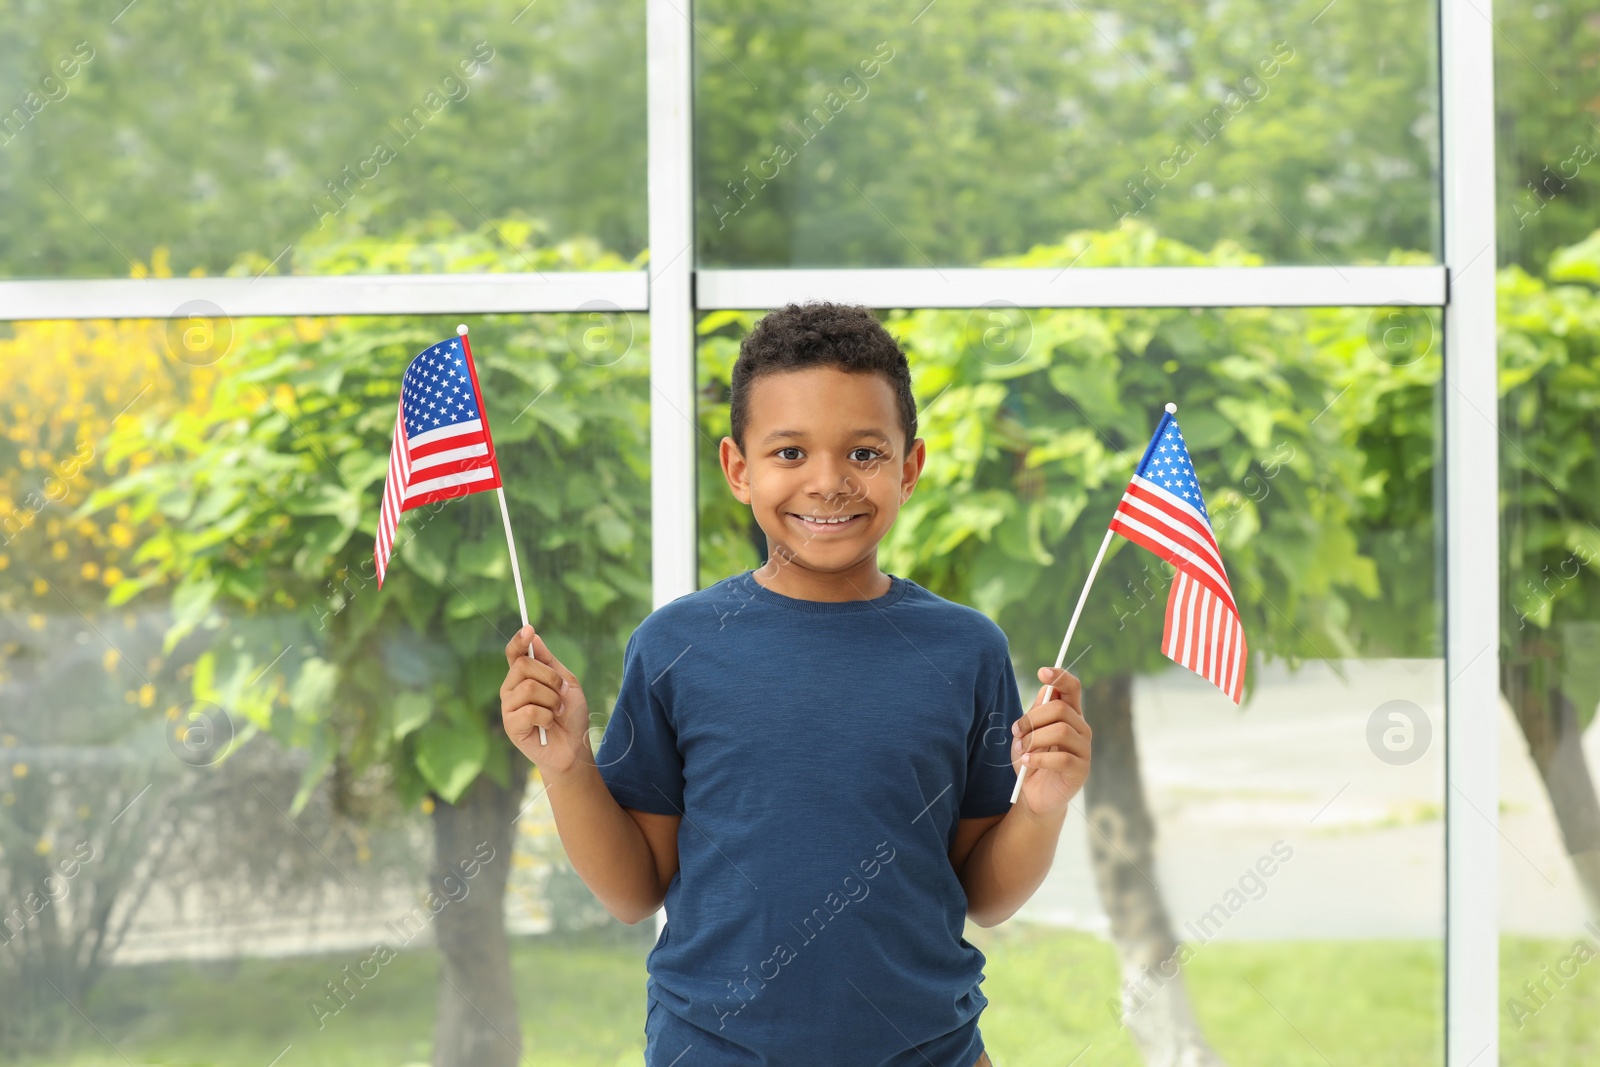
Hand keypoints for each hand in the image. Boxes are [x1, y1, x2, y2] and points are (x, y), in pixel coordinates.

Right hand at [500, 625, 592, 782]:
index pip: (515, 653)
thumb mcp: (567, 683)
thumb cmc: (571, 716)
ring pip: (529, 687)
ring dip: (552, 700)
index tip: (528, 629)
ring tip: (556, 712)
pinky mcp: (510, 726)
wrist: (574, 748)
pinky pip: (530, 710)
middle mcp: (511, 689)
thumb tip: (533, 635)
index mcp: (524, 677)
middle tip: (560, 695)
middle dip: (551, 678)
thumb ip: (550, 662)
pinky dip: (547, 717)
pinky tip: (548, 725)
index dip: (519, 640)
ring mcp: (509, 707)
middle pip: (523, 665)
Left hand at [1012, 666, 1090, 814]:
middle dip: (1032, 719)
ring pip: (1061, 730)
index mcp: (1069, 715)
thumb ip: (1036, 712)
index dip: (1060, 676)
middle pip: (1059, 708)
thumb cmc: (1030, 760)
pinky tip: (1027, 763)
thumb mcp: (1027, 733)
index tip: (1041, 672)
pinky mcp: (1081, 770)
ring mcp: (1083, 749)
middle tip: (1016, 732)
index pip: (1072, 688)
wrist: (1033, 795)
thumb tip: (1047, 688)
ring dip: (1034, 739)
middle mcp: (1081, 729)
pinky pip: (1062, 758)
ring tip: (1022, 751)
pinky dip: (1039, 758)